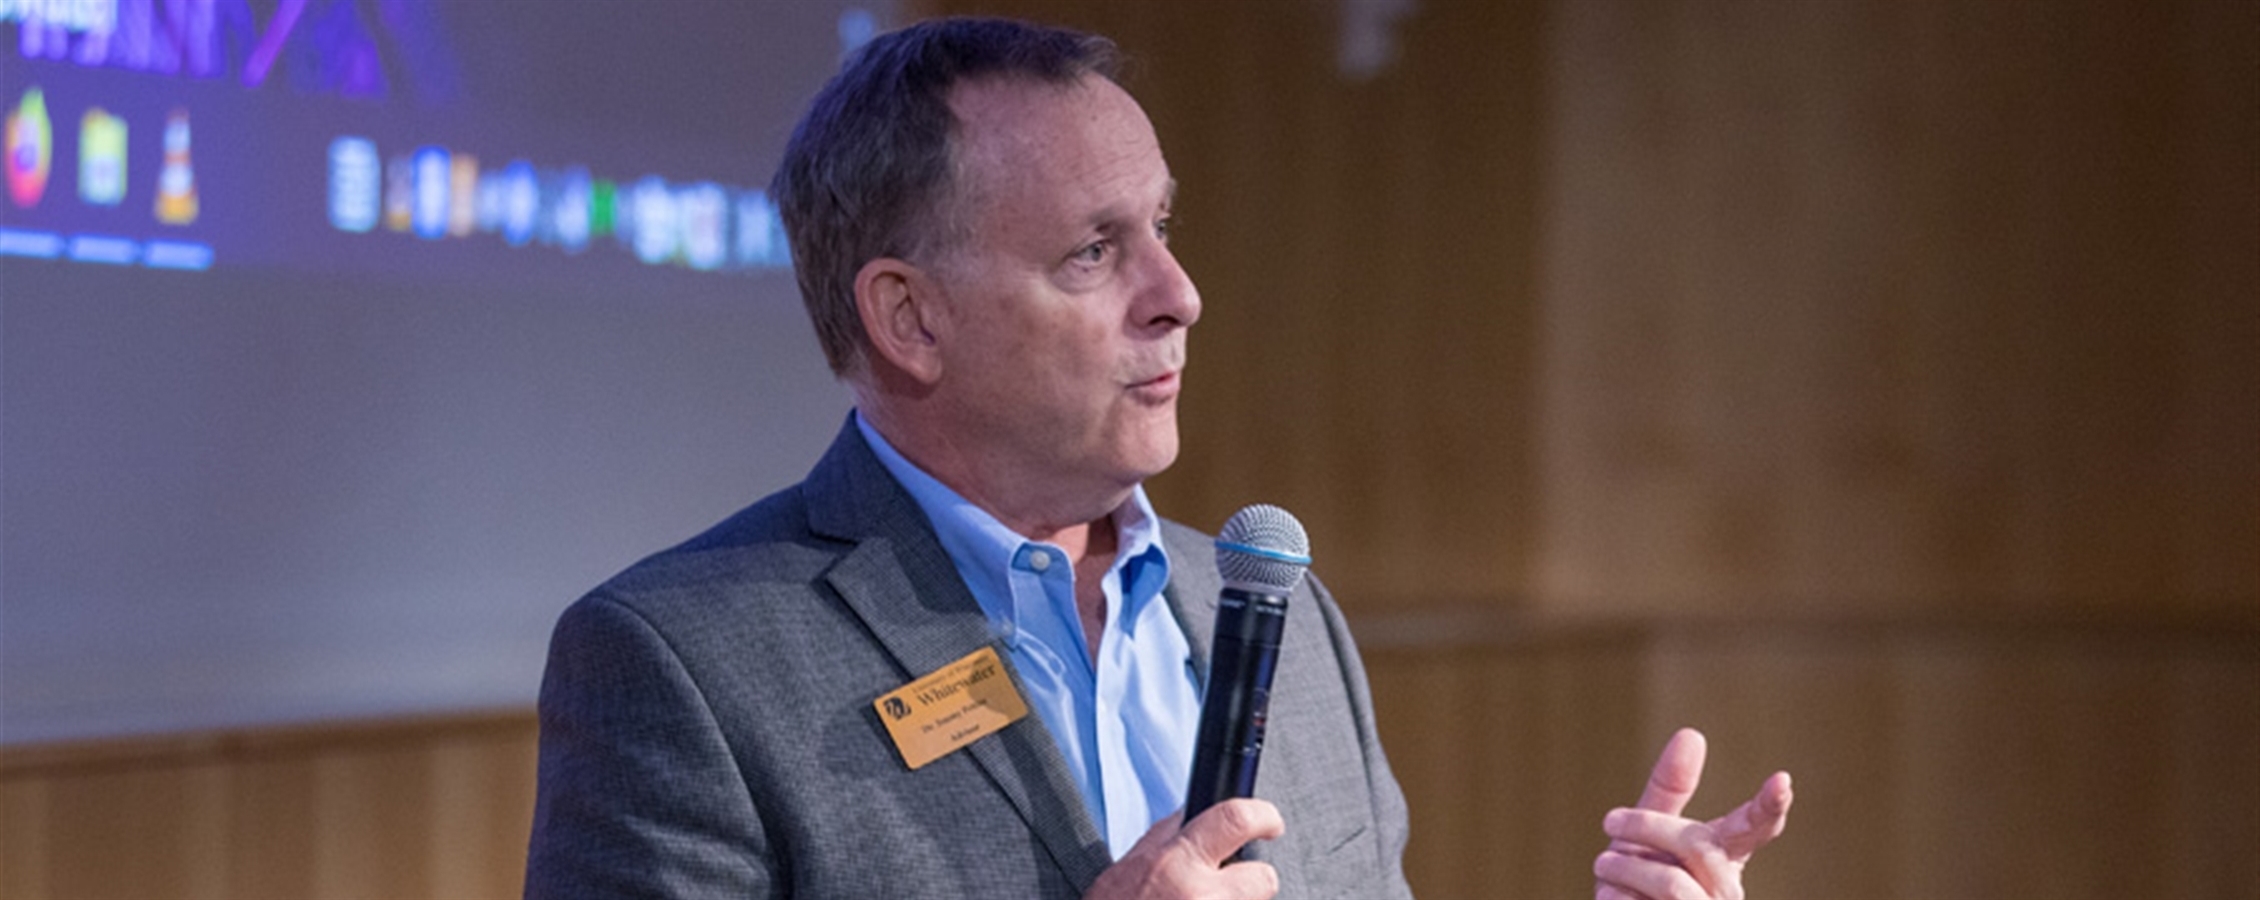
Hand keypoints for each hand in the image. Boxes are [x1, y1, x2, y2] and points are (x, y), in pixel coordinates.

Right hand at [1085, 798, 1284, 899]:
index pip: (1236, 820)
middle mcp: (1201, 895)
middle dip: (1255, 880)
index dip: (1263, 815)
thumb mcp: (1132, 864)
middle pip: (1263, 878)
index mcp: (1177, 861)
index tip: (1270, 821)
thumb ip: (1168, 836)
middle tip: (1234, 884)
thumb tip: (1194, 813)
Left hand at [1593, 728, 1792, 899]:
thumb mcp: (1647, 829)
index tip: (1782, 780)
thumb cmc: (1636, 877)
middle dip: (1648, 826)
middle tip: (1609, 819)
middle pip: (1698, 846)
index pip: (1754, 827)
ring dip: (1627, 868)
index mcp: (1723, 855)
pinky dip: (1617, 899)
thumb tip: (1693, 733)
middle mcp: (1725, 890)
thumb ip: (1669, 788)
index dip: (1769, 806)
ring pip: (1673, 884)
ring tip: (1605, 865)